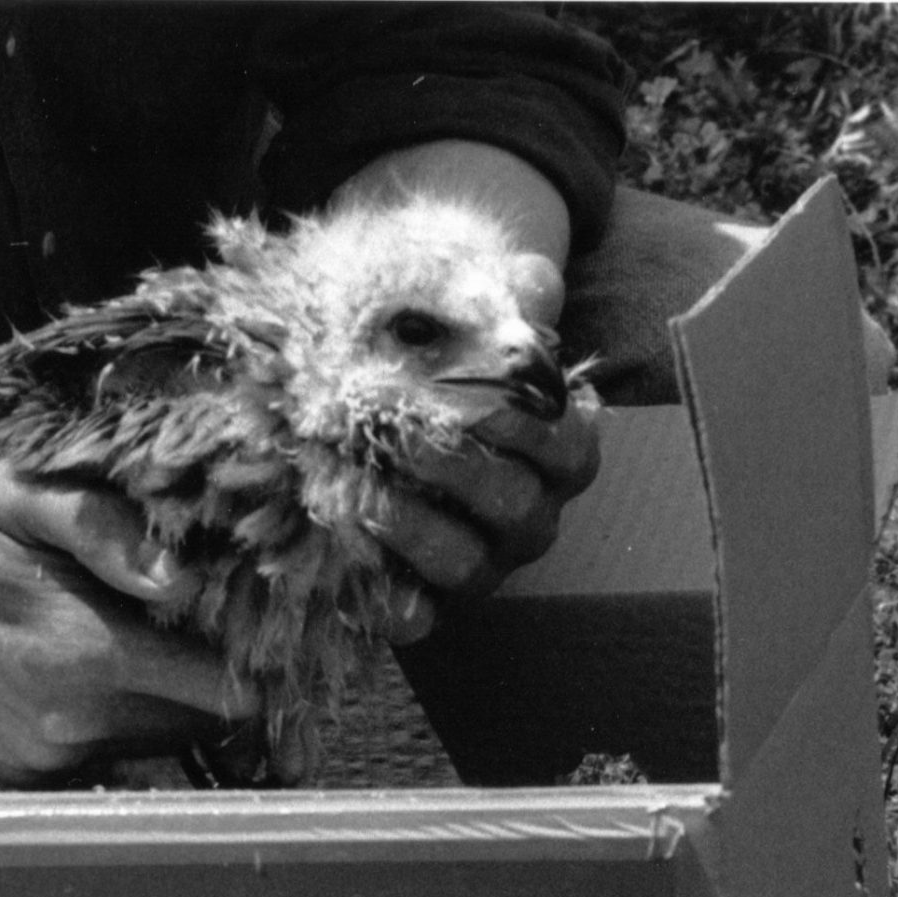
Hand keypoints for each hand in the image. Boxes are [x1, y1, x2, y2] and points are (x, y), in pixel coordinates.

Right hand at [0, 444, 245, 781]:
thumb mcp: (22, 487)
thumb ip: (103, 529)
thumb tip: (182, 576)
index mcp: (90, 654)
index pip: (222, 694)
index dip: (258, 670)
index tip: (269, 642)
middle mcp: (75, 722)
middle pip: (197, 722)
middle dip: (210, 681)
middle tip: (200, 626)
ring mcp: (47, 755)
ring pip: (155, 739)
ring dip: (161, 700)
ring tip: (130, 638)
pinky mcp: (25, 769)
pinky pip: (104, 751)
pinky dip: (111, 717)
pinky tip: (80, 668)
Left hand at [332, 141, 599, 639]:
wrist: (380, 417)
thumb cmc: (443, 361)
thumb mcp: (478, 318)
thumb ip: (509, 296)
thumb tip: (529, 280)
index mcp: (563, 453)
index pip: (564, 444)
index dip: (516, 417)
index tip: (453, 381)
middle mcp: (532, 517)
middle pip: (509, 501)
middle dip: (443, 458)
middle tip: (377, 418)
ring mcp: (483, 567)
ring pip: (460, 561)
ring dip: (399, 519)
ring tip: (339, 475)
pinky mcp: (429, 604)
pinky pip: (411, 615)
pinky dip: (373, 591)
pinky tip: (332, 544)